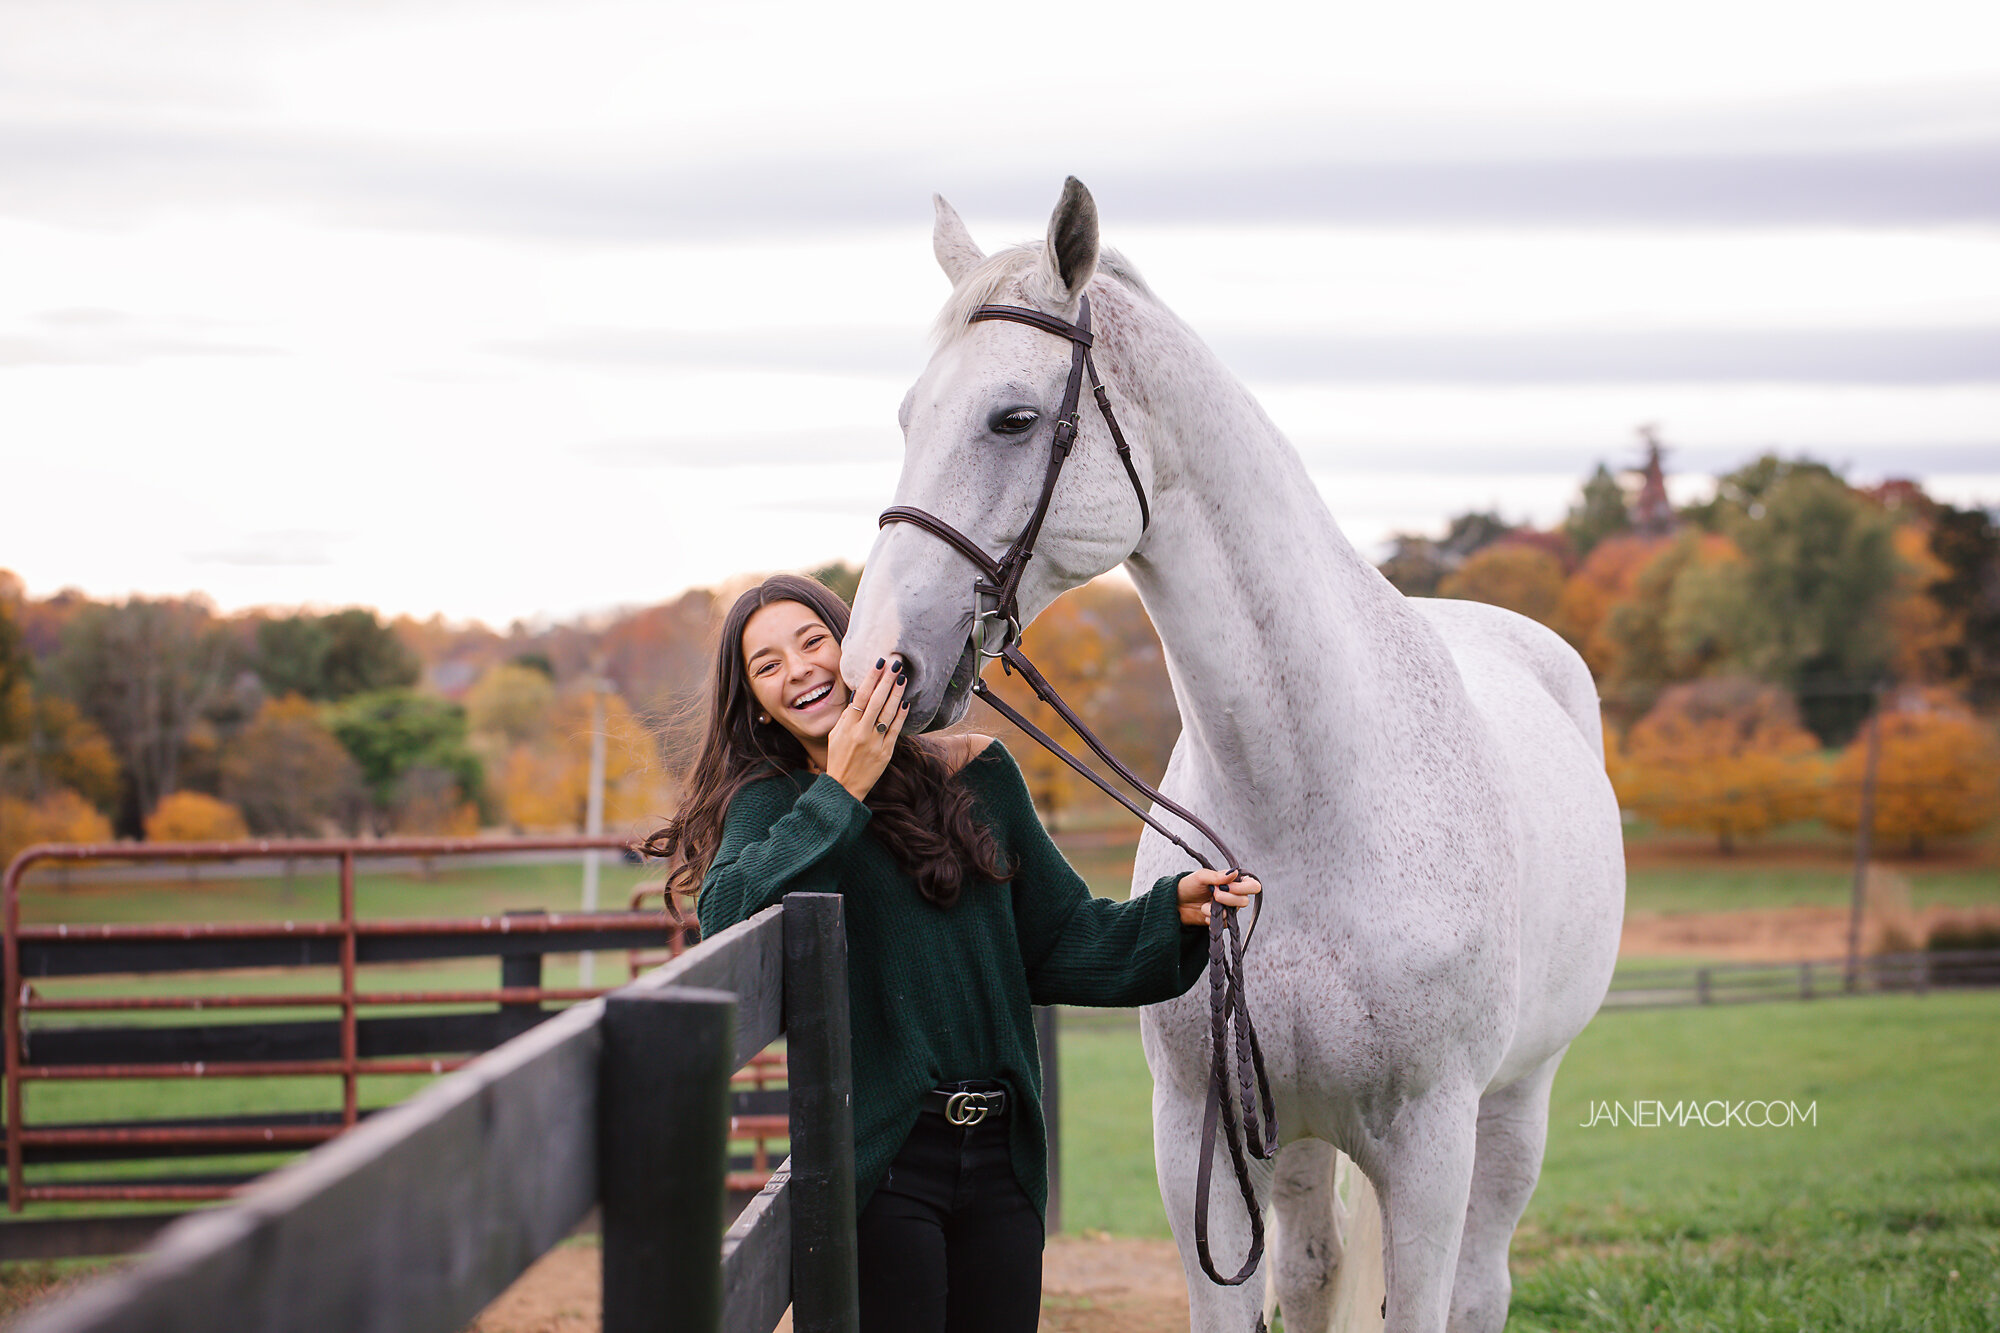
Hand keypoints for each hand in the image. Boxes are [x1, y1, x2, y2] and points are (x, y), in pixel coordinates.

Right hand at [827, 655, 909, 800]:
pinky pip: (896, 731)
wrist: (844, 787)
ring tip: (902, 678)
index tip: (879, 663)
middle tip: (896, 664)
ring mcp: (875, 743)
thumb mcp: (835, 735)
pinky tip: (905, 702)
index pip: (862, 696)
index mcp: (847, 726)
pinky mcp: (885, 753)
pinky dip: (901, 716)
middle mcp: (861, 733)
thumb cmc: (838, 757)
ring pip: (888, 713)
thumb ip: (847, 715)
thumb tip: (859, 694)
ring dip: (896, 694)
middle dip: (887, 680)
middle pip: (877, 701)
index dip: (872, 678)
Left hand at [1176, 868, 1261, 926]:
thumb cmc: (1188, 886)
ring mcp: (1227, 908)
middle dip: (1228, 899)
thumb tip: (1234, 872)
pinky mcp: (1221, 920)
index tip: (1227, 886)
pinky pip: (1224, 923)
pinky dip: (1212, 918)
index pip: (1252, 885)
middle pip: (1244, 901)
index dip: (1243, 888)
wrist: (1176, 903)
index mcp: (1231, 881)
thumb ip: (1217, 876)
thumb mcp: (1200, 876)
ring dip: (1216, 909)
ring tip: (1204, 904)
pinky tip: (1204, 913)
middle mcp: (1233, 895)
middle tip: (1214, 894)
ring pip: (1233, 913)